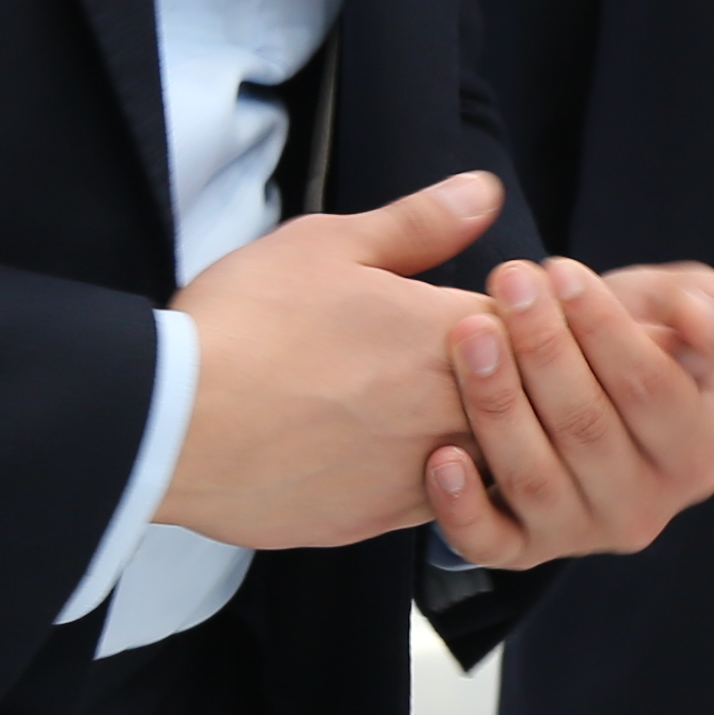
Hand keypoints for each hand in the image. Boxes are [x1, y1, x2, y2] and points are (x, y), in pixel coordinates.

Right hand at [155, 172, 500, 550]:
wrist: (174, 425)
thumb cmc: (247, 324)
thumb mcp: (328, 245)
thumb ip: (420, 222)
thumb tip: (484, 193)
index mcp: (449, 334)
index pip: (539, 326)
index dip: (529, 313)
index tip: (511, 307)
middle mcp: (451, 410)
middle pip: (527, 400)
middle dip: (517, 377)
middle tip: (483, 360)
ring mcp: (419, 474)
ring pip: (487, 459)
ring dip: (475, 431)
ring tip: (429, 407)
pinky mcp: (378, 521)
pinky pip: (434, 503)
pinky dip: (429, 478)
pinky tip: (393, 454)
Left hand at [423, 251, 713, 571]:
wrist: (584, 395)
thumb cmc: (632, 346)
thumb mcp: (678, 314)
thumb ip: (701, 306)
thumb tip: (698, 325)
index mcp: (695, 450)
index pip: (653, 389)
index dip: (607, 329)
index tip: (561, 270)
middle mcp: (645, 505)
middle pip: (588, 428)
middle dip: (543, 348)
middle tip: (507, 282)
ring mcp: (582, 534)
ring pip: (534, 477)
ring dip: (497, 404)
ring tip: (469, 334)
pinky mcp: (523, 552)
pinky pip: (488, 543)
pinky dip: (461, 507)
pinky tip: (441, 455)